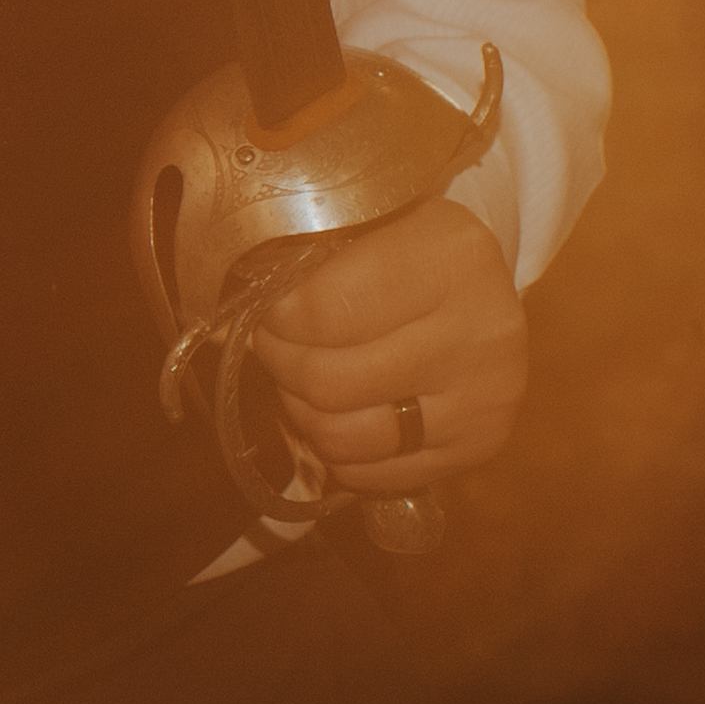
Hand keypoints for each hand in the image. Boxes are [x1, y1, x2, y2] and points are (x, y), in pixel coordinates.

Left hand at [249, 199, 525, 495]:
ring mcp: (485, 397)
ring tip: (306, 381)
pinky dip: (338, 452)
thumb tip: (219, 333)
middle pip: (330, 383)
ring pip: (345, 438)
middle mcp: (480, 331)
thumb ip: (298, 268)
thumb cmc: (410, 253)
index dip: (278, 320)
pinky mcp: (479, 445)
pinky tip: (344, 412)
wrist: (484, 288)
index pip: (325, 311)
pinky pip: (371, 475)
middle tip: (277, 347)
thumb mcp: (365, 228)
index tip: (271, 312)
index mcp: (450, 258)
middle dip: (283, 366)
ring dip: (303, 414)